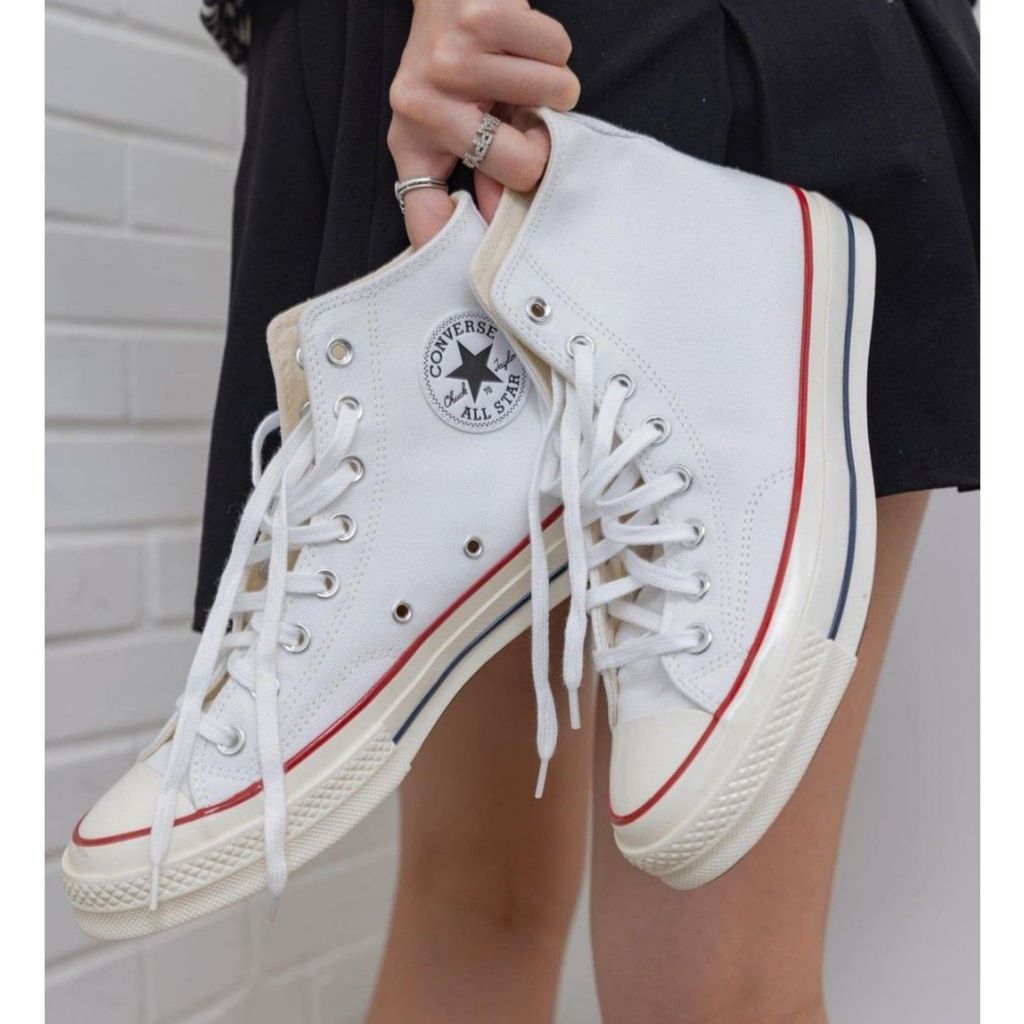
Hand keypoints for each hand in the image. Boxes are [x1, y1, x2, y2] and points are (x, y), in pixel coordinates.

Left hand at [388, 0, 578, 246]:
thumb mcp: (435, 132)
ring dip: (553, 86)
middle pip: (527, 163)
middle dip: (543, 139)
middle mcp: (424, 100)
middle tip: (524, 118)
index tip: (495, 254)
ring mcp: (455, 57)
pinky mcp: (485, 14)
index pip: (431, 211)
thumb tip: (496, 228)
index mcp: (411, 138)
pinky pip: (558, 50)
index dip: (469, 237)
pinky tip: (523, 43)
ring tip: (520, 73)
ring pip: (555, 96)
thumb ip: (459, 185)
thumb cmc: (446, 69)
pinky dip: (554, 47)